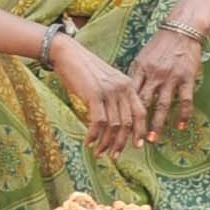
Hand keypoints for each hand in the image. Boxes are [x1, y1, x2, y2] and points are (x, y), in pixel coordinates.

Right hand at [53, 30, 147, 154]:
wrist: (68, 53)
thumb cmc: (85, 70)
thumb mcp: (107, 82)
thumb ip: (114, 97)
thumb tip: (116, 123)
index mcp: (128, 85)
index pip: (141, 112)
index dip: (140, 131)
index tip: (138, 146)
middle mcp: (122, 88)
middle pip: (128, 123)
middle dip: (121, 143)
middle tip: (114, 156)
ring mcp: (109, 91)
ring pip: (114, 125)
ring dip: (107, 143)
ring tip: (100, 153)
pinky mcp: (94, 95)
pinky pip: (98, 122)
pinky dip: (94, 135)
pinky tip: (88, 142)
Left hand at [128, 21, 206, 139]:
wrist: (181, 30)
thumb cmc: (160, 45)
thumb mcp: (142, 57)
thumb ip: (136, 76)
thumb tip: (125, 95)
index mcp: (140, 70)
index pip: (129, 96)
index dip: (123, 112)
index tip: (117, 128)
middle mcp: (153, 75)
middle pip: (142, 103)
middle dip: (136, 123)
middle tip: (130, 140)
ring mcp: (171, 77)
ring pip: (162, 105)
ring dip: (157, 124)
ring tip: (152, 139)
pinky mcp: (187, 78)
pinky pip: (185, 100)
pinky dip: (183, 114)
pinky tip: (181, 126)